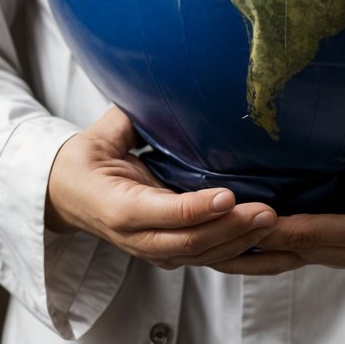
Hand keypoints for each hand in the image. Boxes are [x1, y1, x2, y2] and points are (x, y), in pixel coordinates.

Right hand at [45, 106, 276, 268]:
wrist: (65, 199)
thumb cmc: (85, 161)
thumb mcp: (100, 136)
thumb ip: (130, 115)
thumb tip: (160, 82)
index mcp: (120, 207)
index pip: (165, 213)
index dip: (197, 208)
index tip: (228, 195)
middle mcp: (140, 238)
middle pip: (192, 243)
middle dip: (232, 229)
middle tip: (268, 211)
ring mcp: (157, 252)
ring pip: (206, 257)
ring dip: (244, 245)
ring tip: (279, 226)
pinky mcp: (172, 255)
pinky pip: (211, 262)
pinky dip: (244, 259)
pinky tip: (275, 254)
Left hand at [209, 144, 344, 275]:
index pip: (330, 232)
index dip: (291, 226)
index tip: (255, 218)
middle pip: (307, 250)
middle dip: (263, 240)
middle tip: (219, 227)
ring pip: (305, 253)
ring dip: (265, 245)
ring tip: (221, 233)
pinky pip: (314, 247)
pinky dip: (282, 240)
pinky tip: (252, 230)